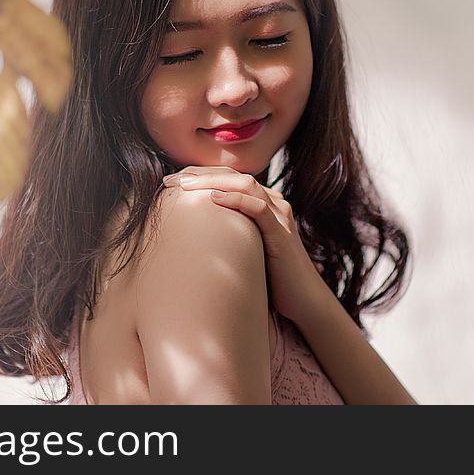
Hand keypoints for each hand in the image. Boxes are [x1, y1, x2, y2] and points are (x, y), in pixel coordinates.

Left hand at [162, 166, 321, 323]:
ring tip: (185, 185)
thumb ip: (225, 234)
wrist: (304, 299)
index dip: (198, 176)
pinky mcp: (282, 232)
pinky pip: (258, 208)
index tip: (169, 182)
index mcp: (262, 203)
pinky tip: (214, 198)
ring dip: (212, 181)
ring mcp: (279, 215)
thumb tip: (188, 235)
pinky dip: (235, 200)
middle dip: (200, 174)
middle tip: (170, 179)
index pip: (228, 178)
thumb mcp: (244, 248)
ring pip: (245, 185)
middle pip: (233, 176)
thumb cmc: (270, 277)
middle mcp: (273, 203)